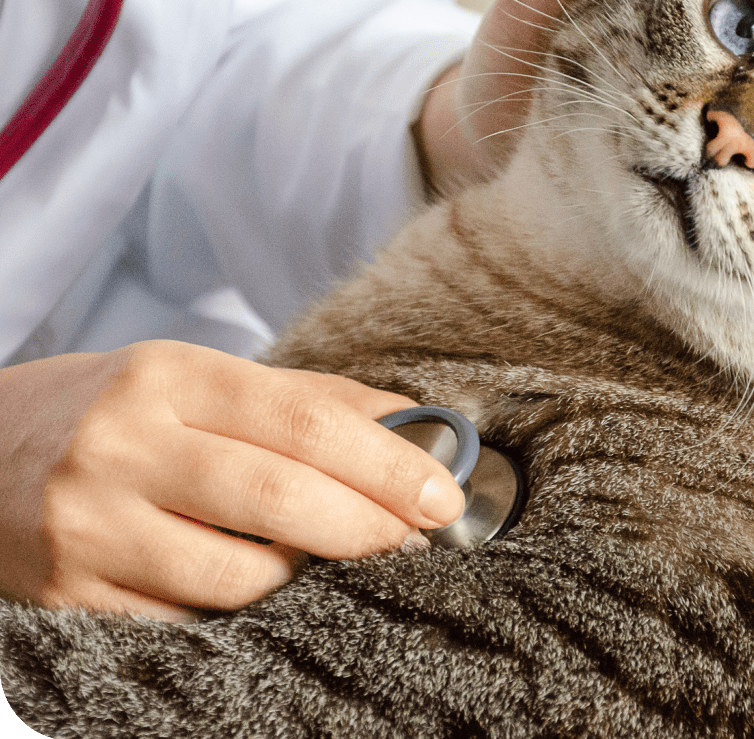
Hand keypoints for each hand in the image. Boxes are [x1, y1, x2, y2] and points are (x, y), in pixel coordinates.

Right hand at [0, 341, 464, 620]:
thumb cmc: (125, 410)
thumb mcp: (207, 379)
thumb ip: (312, 399)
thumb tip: (414, 424)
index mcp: (169, 376)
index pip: (303, 422)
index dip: (385, 464)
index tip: (440, 494)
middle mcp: (122, 447)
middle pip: (279, 500)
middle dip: (368, 528)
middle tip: (416, 537)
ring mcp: (87, 528)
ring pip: (239, 579)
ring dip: (308, 577)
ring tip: (328, 556)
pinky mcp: (68, 599)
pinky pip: (189, 623)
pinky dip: (245, 612)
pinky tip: (267, 587)